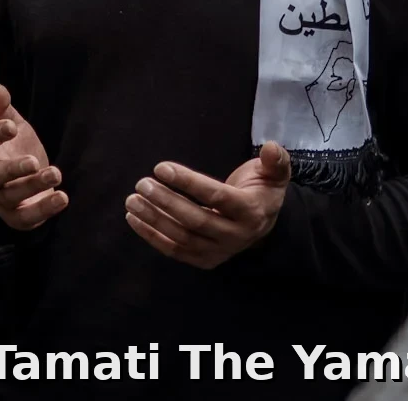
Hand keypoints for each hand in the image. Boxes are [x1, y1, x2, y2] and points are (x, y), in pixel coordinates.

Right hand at [0, 84, 66, 230]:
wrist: (29, 178)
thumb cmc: (16, 148)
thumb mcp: (12, 124)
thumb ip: (2, 109)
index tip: (11, 126)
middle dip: (12, 169)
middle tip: (34, 161)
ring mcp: (2, 200)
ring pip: (11, 196)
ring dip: (34, 186)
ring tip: (56, 173)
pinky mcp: (18, 217)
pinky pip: (27, 219)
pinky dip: (44, 210)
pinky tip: (62, 197)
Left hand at [125, 142, 291, 268]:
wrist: (262, 222)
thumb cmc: (260, 191)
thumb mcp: (273, 174)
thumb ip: (274, 161)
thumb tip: (270, 147)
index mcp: (251, 212)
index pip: (216, 197)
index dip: (188, 182)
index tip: (160, 167)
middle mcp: (236, 235)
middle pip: (196, 220)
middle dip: (166, 201)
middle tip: (141, 183)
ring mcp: (220, 251)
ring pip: (183, 238)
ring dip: (154, 219)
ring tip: (132, 200)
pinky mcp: (205, 260)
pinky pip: (175, 251)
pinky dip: (152, 236)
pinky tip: (133, 219)